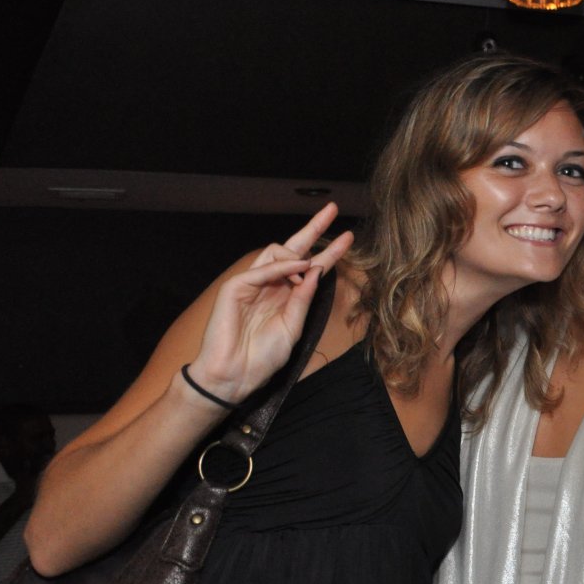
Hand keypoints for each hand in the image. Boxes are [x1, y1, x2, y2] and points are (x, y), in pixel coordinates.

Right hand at [186, 203, 353, 404]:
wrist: (235, 374)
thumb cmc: (263, 357)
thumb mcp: (293, 327)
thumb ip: (303, 298)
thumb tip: (316, 269)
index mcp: (286, 295)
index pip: (310, 267)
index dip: (329, 252)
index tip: (348, 238)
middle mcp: (271, 285)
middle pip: (293, 248)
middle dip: (313, 228)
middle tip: (332, 209)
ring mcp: (252, 283)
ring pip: (277, 250)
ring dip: (298, 254)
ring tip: (307, 268)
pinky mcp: (236, 286)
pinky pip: (263, 268)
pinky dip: (282, 265)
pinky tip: (298, 267)